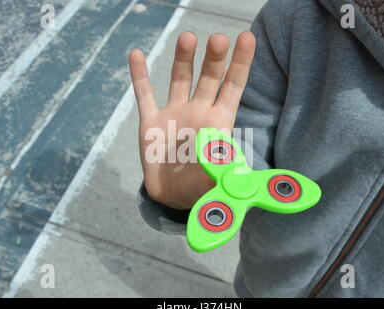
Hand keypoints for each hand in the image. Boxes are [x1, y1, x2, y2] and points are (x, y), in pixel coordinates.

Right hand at [129, 31, 255, 209]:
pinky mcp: (151, 122)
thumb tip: (229, 160)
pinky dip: (140, 76)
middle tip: (217, 39)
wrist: (172, 196)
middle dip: (214, 58)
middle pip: (209, 77)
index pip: (233, 86)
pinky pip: (145, 95)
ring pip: (180, 78)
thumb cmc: (200, 189)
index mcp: (219, 122)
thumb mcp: (216, 181)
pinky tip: (137, 54)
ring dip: (183, 58)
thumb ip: (222, 169)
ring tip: (188, 37)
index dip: (241, 63)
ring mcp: (175, 114)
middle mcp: (199, 112)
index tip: (247, 37)